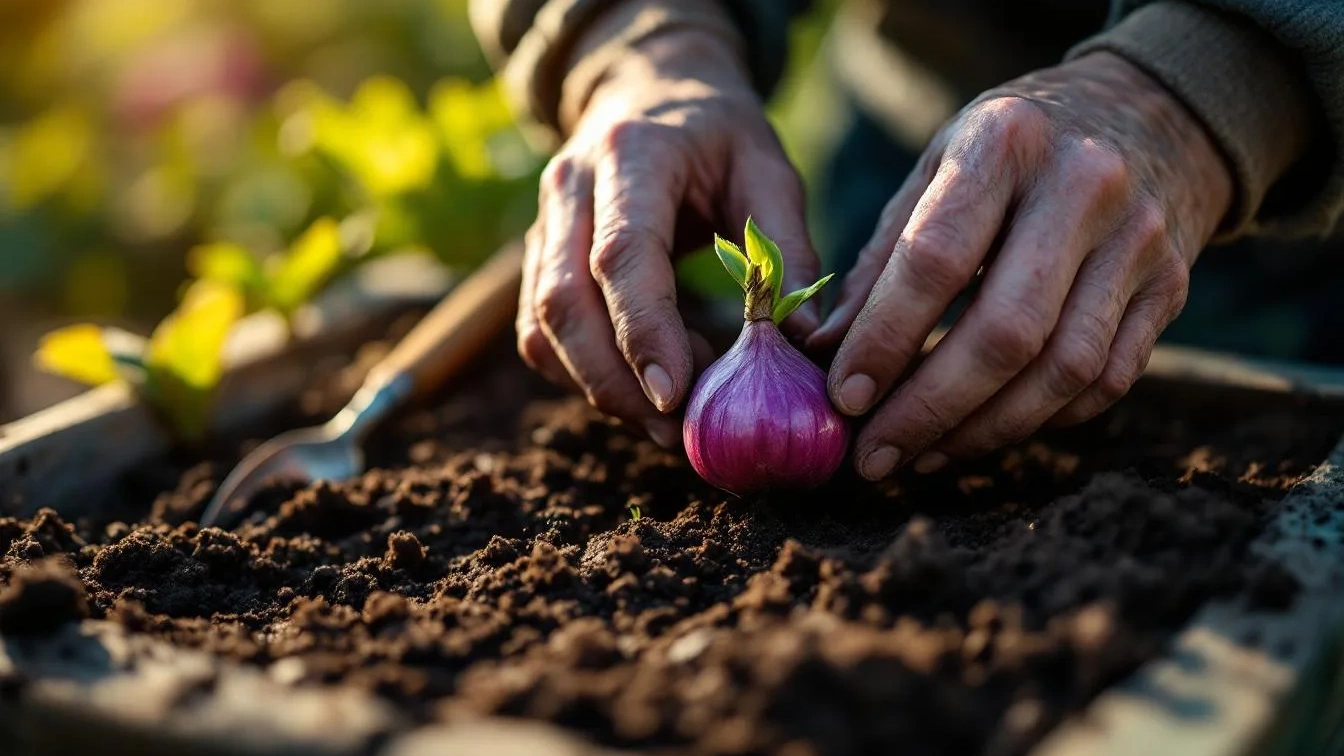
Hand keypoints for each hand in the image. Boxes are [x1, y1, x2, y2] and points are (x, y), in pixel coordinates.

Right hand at [520, 11, 820, 446]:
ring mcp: (542, 225)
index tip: (675, 397)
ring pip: (542, 327)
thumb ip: (785, 249)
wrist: (650, 93)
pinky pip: (539, 335)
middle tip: (674, 433)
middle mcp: (569, 188)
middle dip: (613, 382)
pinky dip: (586, 374)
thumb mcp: (769, 170)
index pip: (620, 256)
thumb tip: (802, 340)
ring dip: (599, 387)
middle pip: (564, 303)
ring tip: (669, 420)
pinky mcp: (538, 261)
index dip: (643, 332)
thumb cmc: (718, 136)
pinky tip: (643, 388)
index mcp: (631, 155)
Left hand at [807, 51, 1232, 478]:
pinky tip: (985, 433)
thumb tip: (823, 352)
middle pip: (1006, 332)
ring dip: (984, 430)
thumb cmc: (1013, 150)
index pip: (935, 261)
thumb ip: (880, 260)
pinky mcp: (1171, 287)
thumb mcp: (936, 167)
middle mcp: (1083, 187)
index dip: (885, 339)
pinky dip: (1041, 420)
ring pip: (1064, 370)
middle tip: (875, 456)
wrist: (1149, 113)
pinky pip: (1107, 381)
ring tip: (922, 455)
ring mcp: (1138, 240)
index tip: (845, 399)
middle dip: (930, 409)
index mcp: (1004, 143)